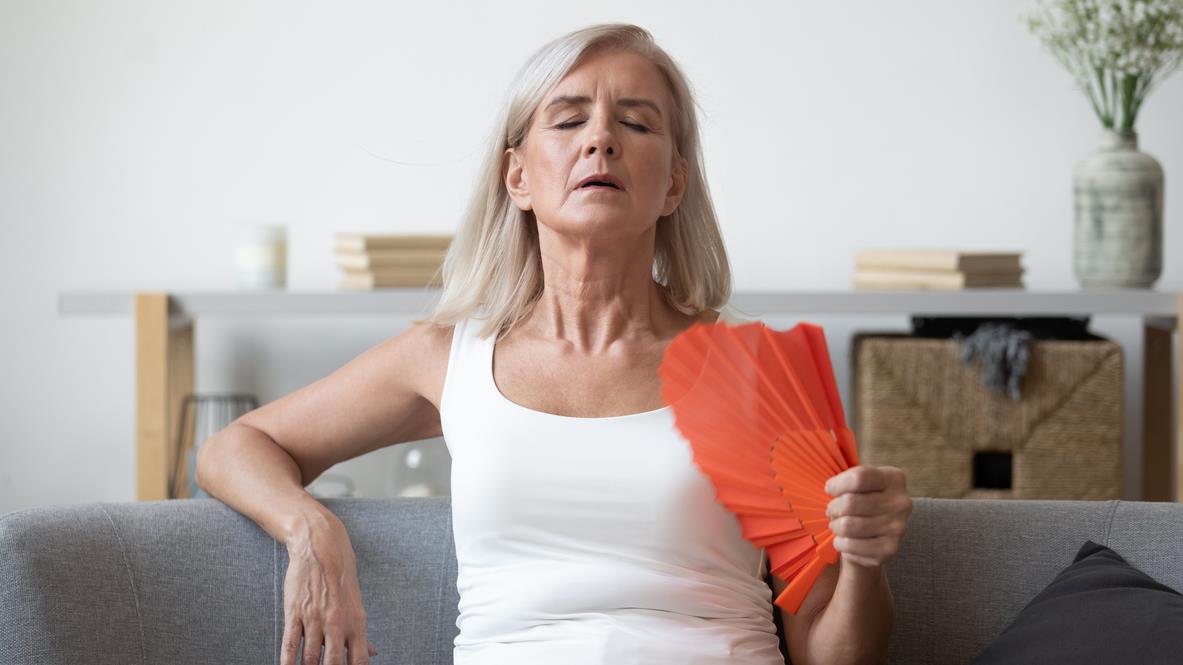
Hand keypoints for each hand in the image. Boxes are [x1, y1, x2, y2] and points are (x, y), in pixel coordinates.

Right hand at [281, 516, 378, 664]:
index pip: (359, 660)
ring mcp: (314, 619)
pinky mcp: (295, 613)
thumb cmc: (341, 577)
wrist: (322, 548)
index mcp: (356, 622)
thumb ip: (361, 633)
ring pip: (309, 658)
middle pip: (333, 664)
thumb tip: (372, 653)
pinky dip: (288, 663)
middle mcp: (336, 623)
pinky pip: (290, 645)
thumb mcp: (356, 604)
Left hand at [823, 465, 911, 568]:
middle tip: (832, 511)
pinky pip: (850, 545)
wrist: (878, 534)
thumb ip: (847, 480)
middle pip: (850, 502)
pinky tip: (845, 540)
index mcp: (894, 478)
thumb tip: (831, 487)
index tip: (830, 489)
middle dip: (833, 507)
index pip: (859, 478)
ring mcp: (898, 527)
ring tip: (838, 525)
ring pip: (848, 525)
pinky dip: (840, 543)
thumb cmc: (863, 501)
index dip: (837, 484)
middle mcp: (901, 502)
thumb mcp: (860, 483)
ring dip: (835, 526)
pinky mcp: (890, 549)